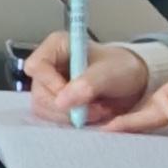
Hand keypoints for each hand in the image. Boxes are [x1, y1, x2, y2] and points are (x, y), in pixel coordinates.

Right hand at [20, 36, 150, 125]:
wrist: (130, 83)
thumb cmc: (120, 69)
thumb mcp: (109, 73)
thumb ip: (87, 84)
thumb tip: (61, 101)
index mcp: (56, 46)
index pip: (36, 66)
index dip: (51, 83)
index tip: (74, 95)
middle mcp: (48, 65)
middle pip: (39, 92)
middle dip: (66, 106)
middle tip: (94, 109)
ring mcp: (49, 85)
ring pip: (43, 109)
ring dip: (71, 116)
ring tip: (97, 111)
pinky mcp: (54, 103)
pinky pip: (52, 118)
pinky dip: (71, 122)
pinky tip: (90, 115)